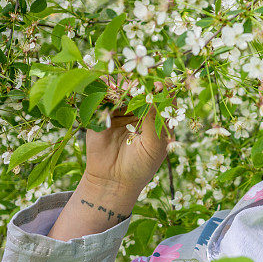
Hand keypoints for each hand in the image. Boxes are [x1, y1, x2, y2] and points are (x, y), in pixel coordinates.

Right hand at [83, 74, 177, 195]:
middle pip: (140, 88)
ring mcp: (120, 110)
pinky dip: (103, 91)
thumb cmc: (141, 165)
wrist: (114, 181)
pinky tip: (105, 90)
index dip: (160, 87)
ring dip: (120, 84)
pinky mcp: (101, 114)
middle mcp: (140, 109)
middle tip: (136, 80)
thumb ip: (154, 120)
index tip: (157, 83)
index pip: (161, 95)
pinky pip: (101, 98)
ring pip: (121, 90)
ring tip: (120, 85)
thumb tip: (155, 94)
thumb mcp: (154, 145)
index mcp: (158, 116)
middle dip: (138, 82)